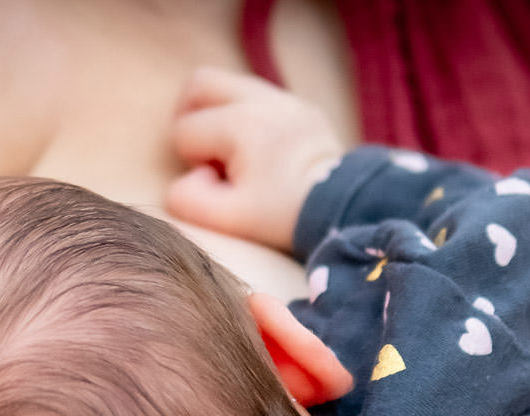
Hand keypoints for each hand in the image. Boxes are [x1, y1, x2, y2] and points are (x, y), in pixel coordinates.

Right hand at [166, 66, 343, 252]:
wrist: (344, 210)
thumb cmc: (284, 216)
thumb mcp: (228, 219)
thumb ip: (188, 199)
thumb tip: (195, 174)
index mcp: (240, 124)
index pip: (184, 130)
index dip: (190, 162)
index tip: (219, 184)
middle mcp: (261, 100)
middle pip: (199, 83)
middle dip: (190, 117)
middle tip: (203, 153)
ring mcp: (285, 99)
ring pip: (230, 85)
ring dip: (219, 116)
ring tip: (232, 154)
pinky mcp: (302, 106)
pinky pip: (259, 96)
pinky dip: (247, 117)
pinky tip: (259, 152)